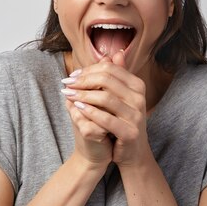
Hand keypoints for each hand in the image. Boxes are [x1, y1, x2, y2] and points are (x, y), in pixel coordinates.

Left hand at [62, 51, 152, 166]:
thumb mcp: (120, 96)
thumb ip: (116, 76)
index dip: (88, 70)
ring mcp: (136, 116)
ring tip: (68, 95)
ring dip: (82, 95)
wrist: (132, 152)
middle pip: (107, 80)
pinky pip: (105, 119)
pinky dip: (89, 112)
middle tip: (67, 83)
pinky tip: (77, 108)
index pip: (110, 69)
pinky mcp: (130, 133)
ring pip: (105, 98)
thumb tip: (113, 54)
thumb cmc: (122, 121)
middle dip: (83, 80)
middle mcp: (140, 98)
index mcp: (138, 86)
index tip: (73, 75)